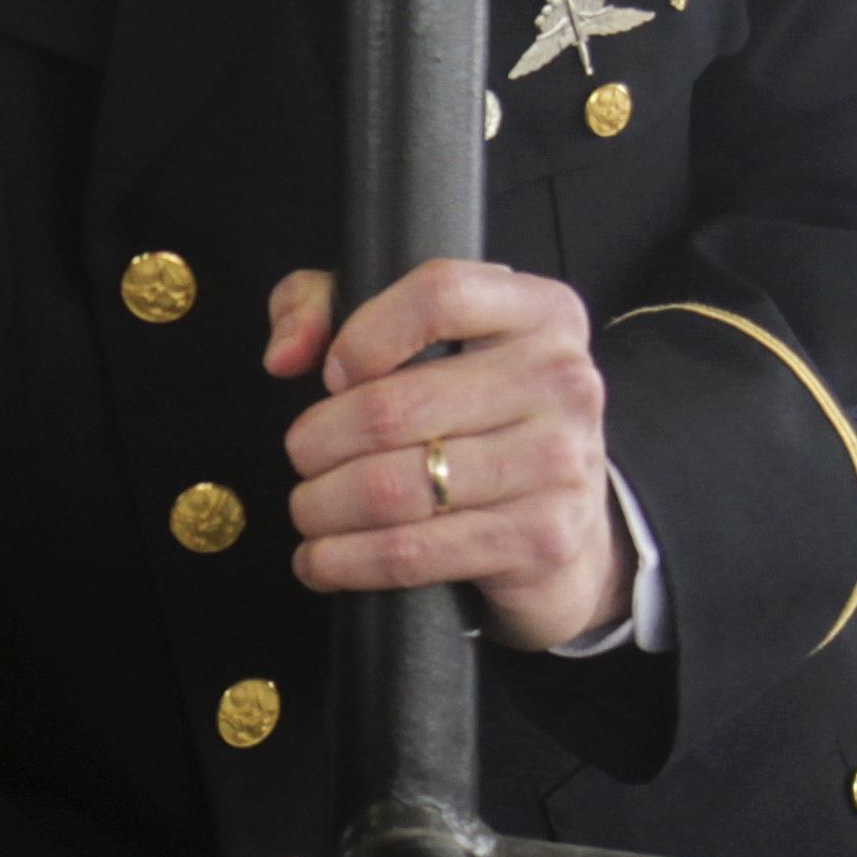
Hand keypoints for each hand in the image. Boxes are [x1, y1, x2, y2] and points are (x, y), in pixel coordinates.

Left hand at [266, 260, 627, 651]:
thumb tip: (286, 355)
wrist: (570, 524)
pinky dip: (346, 560)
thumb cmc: (478, 417)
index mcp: (541, 313)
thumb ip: (330, 308)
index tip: (332, 374)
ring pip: (394, 487)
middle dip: (318, 440)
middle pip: (395, 406)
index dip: (363, 335)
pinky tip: (320, 560)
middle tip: (301, 455)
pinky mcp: (540, 538)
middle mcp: (562, 380)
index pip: (440, 296)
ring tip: (307, 509)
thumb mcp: (417, 338)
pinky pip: (413, 551)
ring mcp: (558, 463)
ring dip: (323, 506)